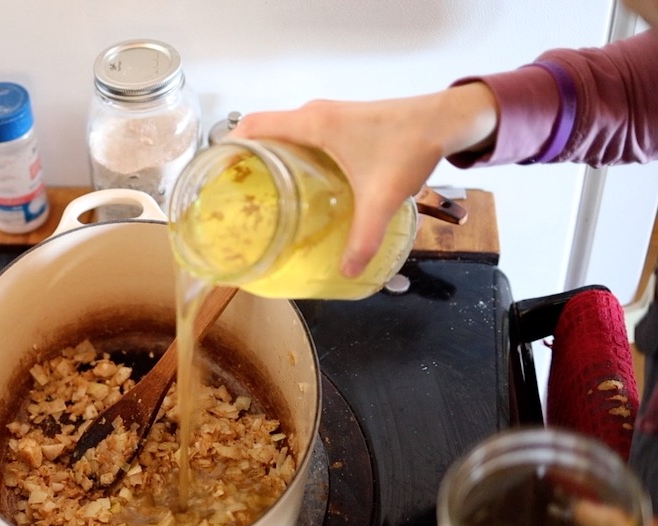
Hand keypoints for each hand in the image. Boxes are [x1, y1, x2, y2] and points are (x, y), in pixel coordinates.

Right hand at [230, 83, 497, 276]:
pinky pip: (298, 134)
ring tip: (256, 192)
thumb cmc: (410, 147)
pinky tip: (293, 183)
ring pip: (280, 132)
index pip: (253, 126)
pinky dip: (286, 153)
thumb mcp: (382, 197)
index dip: (229, 148)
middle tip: (233, 194)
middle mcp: (314, 115)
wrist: (446, 120)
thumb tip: (346, 272)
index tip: (216, 177)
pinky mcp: (339, 122)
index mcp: (313, 124)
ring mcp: (326, 116)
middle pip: (260, 130)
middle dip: (242, 159)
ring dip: (265, 156)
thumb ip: (364, 236)